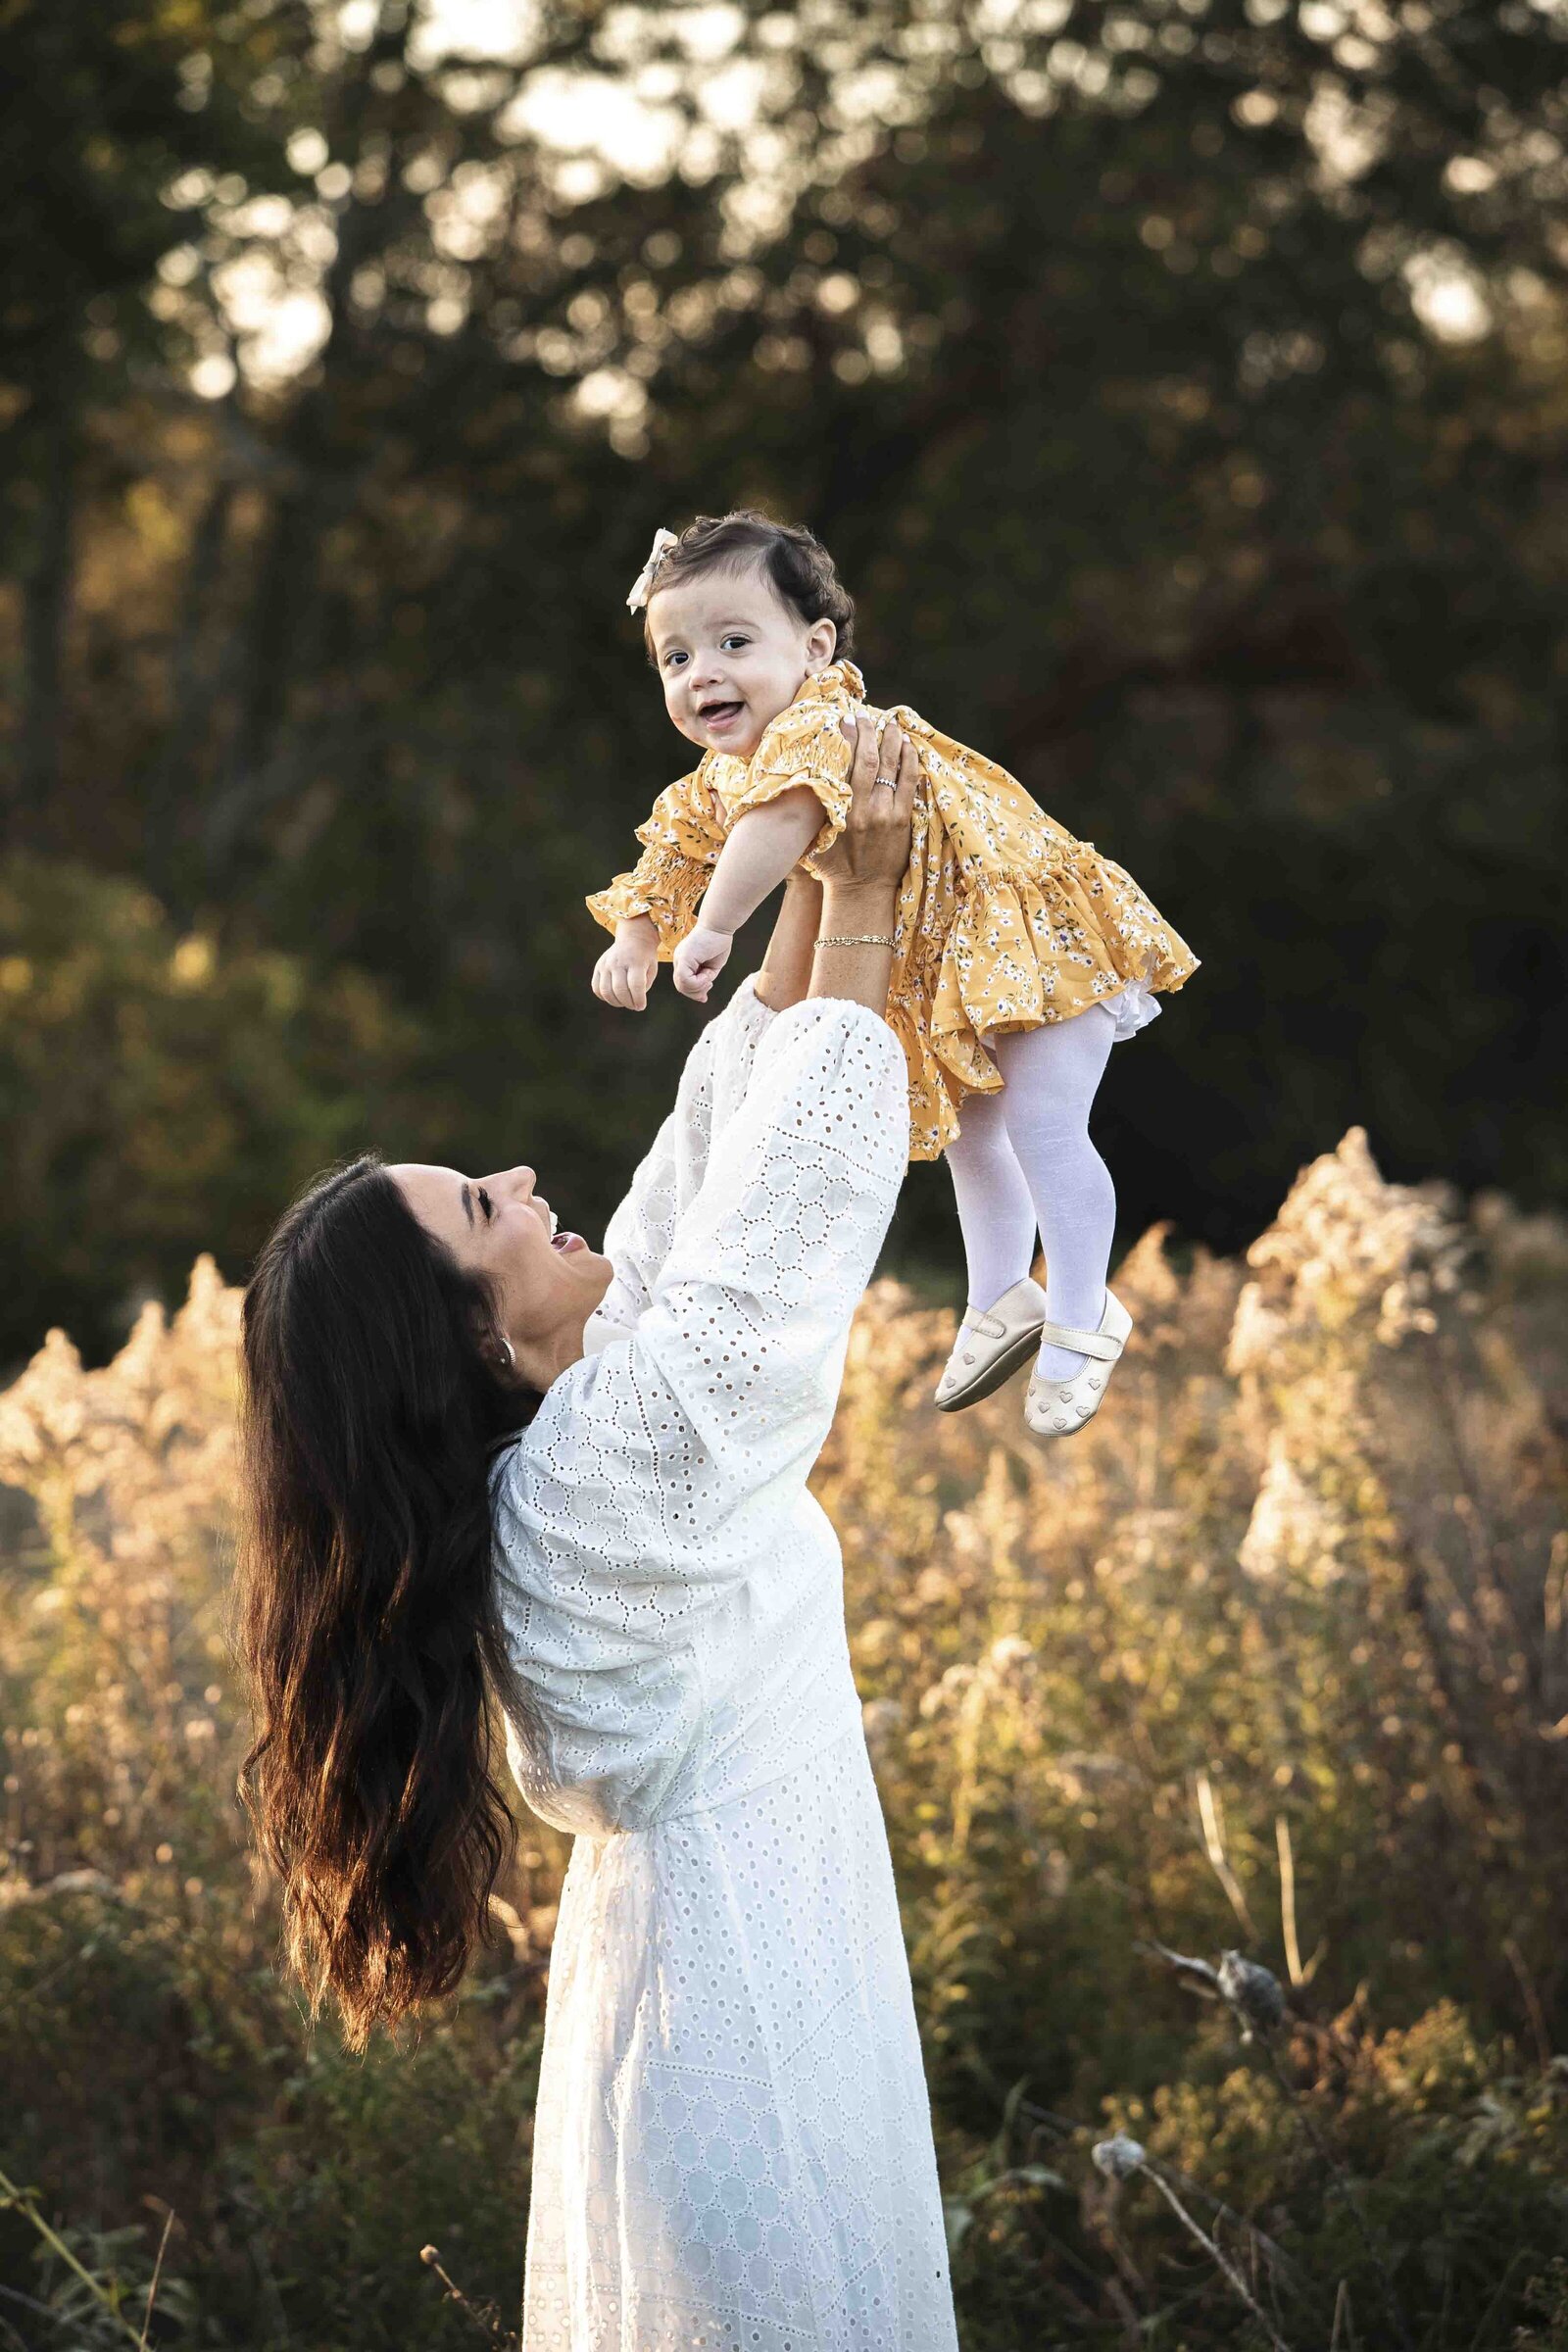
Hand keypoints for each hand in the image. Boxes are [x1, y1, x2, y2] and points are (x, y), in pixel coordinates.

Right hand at [593, 916, 658, 1010]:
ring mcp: (606, 964)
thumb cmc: (645, 957)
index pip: (635, 985)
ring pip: (606, 991)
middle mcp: (618, 962)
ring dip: (616, 1002)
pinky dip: (604, 997)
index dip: (638, 1000)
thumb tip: (633, 1001)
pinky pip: (596, 988)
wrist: (633, 938)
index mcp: (635, 961)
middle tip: (634, 1006)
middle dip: (628, 1003)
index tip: (641, 1006)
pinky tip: (614, 997)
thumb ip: (644, 986)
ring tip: (624, 1002)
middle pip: (619, 989)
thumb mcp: (652, 969)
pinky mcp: (598, 967)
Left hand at [672, 924, 733, 1003]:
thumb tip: (701, 997)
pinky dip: (699, 983)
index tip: (704, 997)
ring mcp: (679, 959)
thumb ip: (704, 980)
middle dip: (695, 992)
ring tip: (709, 980)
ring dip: (698, 988)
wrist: (719, 926)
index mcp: (685, 961)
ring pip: (682, 985)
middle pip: (681, 987)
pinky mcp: (683, 958)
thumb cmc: (719, 943)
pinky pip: (686, 980)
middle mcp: (679, 960)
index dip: (693, 993)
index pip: (683, 983)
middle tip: (708, 986)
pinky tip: (707, 977)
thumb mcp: (711, 967)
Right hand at [811, 715, 916, 893]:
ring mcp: (887, 814)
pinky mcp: (903, 820)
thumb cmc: (832, 866)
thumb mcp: (814, 838)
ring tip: (891, 723)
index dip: (848, 738)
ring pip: (892, 767)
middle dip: (869, 732)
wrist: (862, 892)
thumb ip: (811, 811)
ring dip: (892, 741)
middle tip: (867, 715)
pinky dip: (909, 762)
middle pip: (869, 759)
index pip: (846, 764)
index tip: (846, 719)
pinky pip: (909, 783)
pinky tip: (907, 746)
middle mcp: (865, 809)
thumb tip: (797, 780)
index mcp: (841, 811)